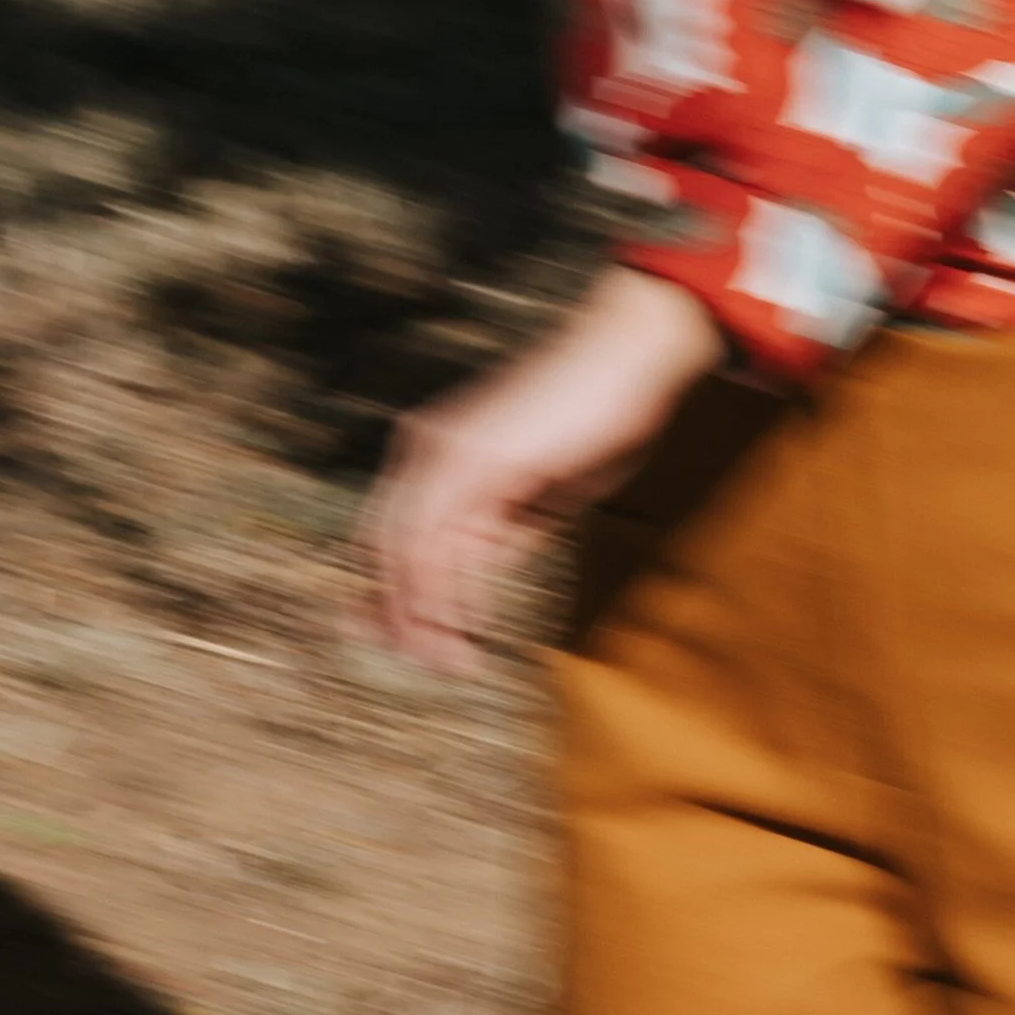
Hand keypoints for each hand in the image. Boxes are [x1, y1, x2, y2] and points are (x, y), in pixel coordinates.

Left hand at [363, 267, 721, 673]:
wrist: (632, 351)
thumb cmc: (602, 411)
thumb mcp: (544, 487)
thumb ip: (502, 528)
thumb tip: (472, 576)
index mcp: (440, 448)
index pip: (390, 533)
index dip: (389, 592)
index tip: (405, 639)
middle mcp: (427, 447)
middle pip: (382, 549)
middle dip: (396, 615)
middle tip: (427, 663)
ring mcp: (444, 451)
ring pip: (405, 556)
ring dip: (422, 619)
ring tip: (451, 662)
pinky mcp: (473, 461)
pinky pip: (438, 546)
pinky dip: (445, 598)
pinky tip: (467, 630)